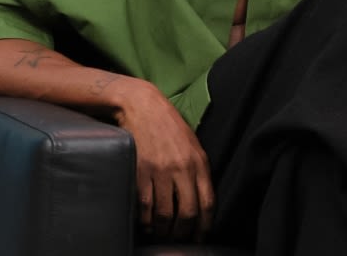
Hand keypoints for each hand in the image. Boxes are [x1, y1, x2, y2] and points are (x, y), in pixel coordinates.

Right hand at [114, 81, 215, 242]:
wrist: (142, 107)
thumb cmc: (169, 126)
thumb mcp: (193, 145)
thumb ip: (198, 170)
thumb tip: (200, 198)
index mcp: (199, 162)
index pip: (207, 202)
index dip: (205, 225)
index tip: (201, 236)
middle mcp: (181, 169)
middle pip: (187, 213)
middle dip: (184, 232)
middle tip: (180, 240)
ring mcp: (159, 172)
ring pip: (165, 215)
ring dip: (164, 230)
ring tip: (163, 234)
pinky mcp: (139, 173)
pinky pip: (144, 207)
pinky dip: (146, 221)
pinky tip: (147, 224)